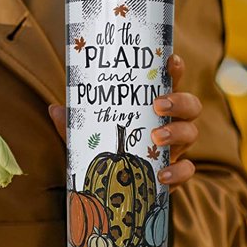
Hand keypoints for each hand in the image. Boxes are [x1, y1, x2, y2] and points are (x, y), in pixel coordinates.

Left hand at [47, 54, 200, 191]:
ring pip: (192, 133)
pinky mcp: (175, 172)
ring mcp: (175, 148)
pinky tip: (162, 175)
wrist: (109, 187)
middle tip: (157, 105)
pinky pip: (188, 170)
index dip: (174, 69)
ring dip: (177, 132)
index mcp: (150, 107)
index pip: (169, 82)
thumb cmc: (101, 149)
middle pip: (190, 105)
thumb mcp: (84, 135)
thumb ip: (73, 123)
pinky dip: (178, 172)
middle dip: (179, 101)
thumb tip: (54, 108)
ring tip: (156, 137)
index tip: (170, 60)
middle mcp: (169, 123)